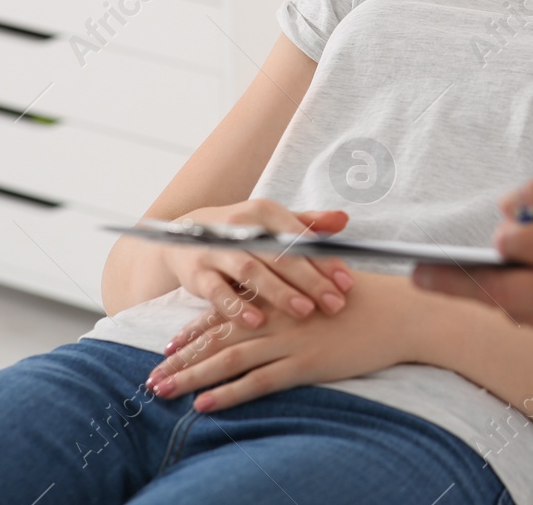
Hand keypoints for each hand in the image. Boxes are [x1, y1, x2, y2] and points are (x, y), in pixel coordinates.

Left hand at [144, 271, 425, 411]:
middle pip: (218, 337)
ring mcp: (290, 340)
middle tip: (151, 375)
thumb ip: (300, 290)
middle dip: (181, 356)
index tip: (171, 342)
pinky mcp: (306, 364)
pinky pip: (258, 381)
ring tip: (161, 390)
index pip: (228, 312)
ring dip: (191, 375)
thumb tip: (281, 300)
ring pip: (228, 359)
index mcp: (281, 295)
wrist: (402, 313)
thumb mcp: (328, 285)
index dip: (196, 328)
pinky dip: (228, 393)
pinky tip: (204, 404)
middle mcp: (278, 316)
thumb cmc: (370, 299)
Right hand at [158, 199, 352, 329]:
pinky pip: (217, 291)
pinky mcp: (197, 272)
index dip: (325, 260)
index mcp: (265, 213)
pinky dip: (236, 307)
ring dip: (279, 292)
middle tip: (334, 304)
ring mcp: (217, 249)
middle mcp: (241, 227)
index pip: (300, 237)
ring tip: (305, 311)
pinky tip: (256, 321)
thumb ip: (308, 224)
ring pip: (251, 270)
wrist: (185, 237)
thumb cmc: (243, 234)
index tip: (347, 283)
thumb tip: (344, 219)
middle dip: (310, 280)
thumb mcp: (273, 224)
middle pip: (280, 255)